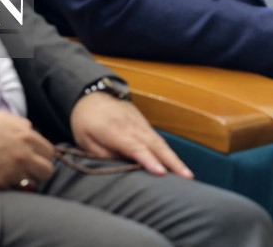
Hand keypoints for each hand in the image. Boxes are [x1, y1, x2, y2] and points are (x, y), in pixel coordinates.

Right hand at [0, 110, 54, 188]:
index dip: (42, 156)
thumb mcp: (5, 118)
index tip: (35, 158)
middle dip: (39, 171)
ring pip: (31, 182)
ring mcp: (13, 171)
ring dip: (24, 179)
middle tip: (28, 170)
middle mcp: (24, 155)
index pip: (49, 153)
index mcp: (28, 137)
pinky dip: (7, 184)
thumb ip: (22, 126)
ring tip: (11, 174)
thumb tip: (31, 132)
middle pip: (46, 171)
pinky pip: (11, 188)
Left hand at [70, 90, 191, 177]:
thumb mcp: (84, 140)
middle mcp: (133, 126)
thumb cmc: (86, 121)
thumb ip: (102, 154)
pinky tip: (176, 164)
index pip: (135, 148)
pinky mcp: (144, 124)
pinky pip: (158, 139)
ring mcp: (141, 124)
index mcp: (115, 131)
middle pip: (155, 145)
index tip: (161, 172)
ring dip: (175, 158)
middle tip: (187, 176)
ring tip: (187, 174)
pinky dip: (169, 151)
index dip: (149, 161)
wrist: (92, 96)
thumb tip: (120, 167)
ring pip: (160, 142)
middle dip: (172, 161)